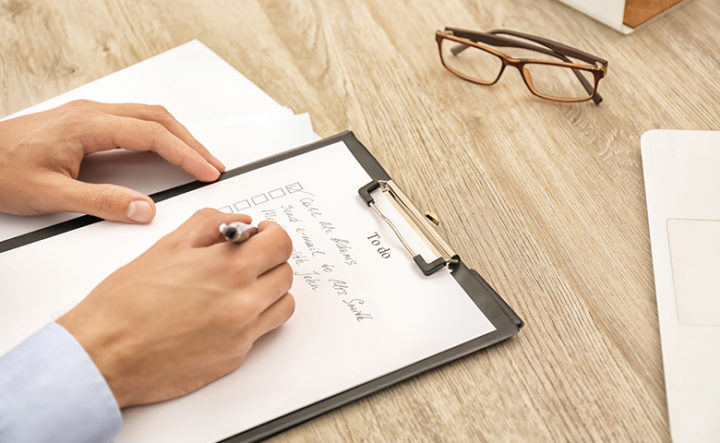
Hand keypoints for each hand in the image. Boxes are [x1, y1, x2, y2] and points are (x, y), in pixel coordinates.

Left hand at [0, 100, 224, 222]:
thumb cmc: (0, 171)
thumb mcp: (50, 195)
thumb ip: (101, 202)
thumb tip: (144, 209)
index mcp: (87, 125)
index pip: (152, 135)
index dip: (185, 154)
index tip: (207, 170)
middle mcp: (91, 113)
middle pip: (158, 118)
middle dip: (190, 142)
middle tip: (212, 165)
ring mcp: (89, 115)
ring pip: (148, 116)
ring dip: (177, 136)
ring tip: (197, 157)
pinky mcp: (85, 122)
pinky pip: (134, 120)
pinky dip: (159, 134)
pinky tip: (165, 148)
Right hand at [57, 208, 294, 407]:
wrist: (103, 355)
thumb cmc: (125, 305)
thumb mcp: (166, 246)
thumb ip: (209, 226)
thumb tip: (239, 221)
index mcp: (229, 268)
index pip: (281, 243)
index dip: (272, 234)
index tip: (262, 235)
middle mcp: (243, 302)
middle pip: (285, 272)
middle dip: (269, 260)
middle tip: (248, 259)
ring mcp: (242, 333)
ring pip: (283, 304)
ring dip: (269, 290)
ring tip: (242, 286)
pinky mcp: (235, 357)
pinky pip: (263, 331)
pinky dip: (254, 318)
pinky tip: (227, 312)